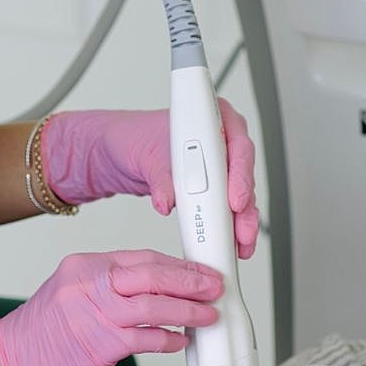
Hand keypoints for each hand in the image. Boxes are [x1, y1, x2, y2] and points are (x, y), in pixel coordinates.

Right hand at [0, 250, 223, 365]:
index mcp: (86, 265)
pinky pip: (145, 338)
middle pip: (152, 273)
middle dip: (190, 279)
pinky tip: (181, 341)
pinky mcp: (99, 344)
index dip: (177, 265)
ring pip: (154, 304)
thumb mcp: (72, 293)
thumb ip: (110, 288)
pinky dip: (168, 338)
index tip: (200, 272)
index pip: (142, 257)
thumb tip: (156, 291)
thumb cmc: (41, 333)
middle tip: (214, 285)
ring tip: (209, 314)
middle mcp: (90, 283)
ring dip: (188, 309)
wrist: (5, 360)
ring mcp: (94, 313)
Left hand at [41, 103, 259, 257]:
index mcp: (211, 121)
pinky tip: (231, 245)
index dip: (239, 174)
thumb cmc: (134, 139)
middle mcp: (221, 143)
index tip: (234, 198)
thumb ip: (159, 177)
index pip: (237, 145)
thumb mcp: (145, 156)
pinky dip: (229, 228)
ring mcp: (219, 167)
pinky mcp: (212, 190)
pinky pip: (227, 209)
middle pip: (243, 176)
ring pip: (240, 196)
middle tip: (241, 229)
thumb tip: (166, 200)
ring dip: (241, 222)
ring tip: (240, 244)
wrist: (120, 153)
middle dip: (245, 207)